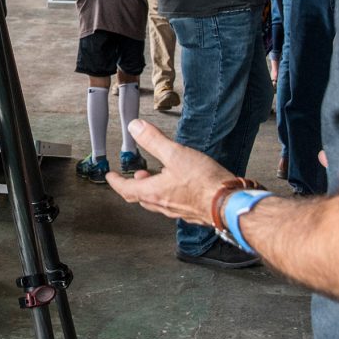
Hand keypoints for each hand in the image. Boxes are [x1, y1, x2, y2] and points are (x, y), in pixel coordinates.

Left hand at [106, 119, 232, 224]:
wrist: (228, 204)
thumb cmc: (204, 183)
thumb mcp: (175, 154)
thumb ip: (154, 140)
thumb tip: (136, 128)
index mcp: (154, 192)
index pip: (127, 189)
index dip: (116, 181)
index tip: (111, 177)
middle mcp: (163, 205)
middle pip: (142, 196)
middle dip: (135, 184)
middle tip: (135, 176)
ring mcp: (178, 210)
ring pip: (158, 201)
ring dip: (153, 188)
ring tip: (157, 176)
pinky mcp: (192, 211)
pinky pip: (174, 203)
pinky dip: (169, 193)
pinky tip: (180, 185)